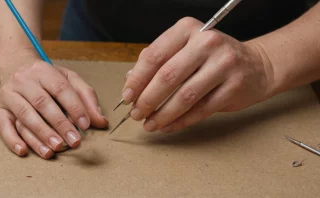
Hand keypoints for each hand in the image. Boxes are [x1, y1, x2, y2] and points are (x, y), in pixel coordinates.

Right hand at [0, 57, 107, 158]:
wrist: (17, 66)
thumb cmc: (48, 77)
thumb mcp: (70, 79)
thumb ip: (87, 98)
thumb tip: (101, 121)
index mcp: (44, 71)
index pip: (61, 89)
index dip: (74, 107)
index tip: (86, 124)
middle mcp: (24, 81)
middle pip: (42, 103)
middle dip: (59, 125)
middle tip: (74, 141)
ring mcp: (9, 95)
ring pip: (24, 116)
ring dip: (40, 135)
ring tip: (55, 149)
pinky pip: (3, 126)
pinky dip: (12, 140)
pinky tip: (24, 151)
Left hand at [122, 17, 273, 132]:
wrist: (256, 65)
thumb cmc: (213, 58)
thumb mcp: (185, 50)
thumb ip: (159, 62)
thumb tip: (130, 82)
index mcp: (188, 29)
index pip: (154, 55)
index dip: (137, 79)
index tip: (127, 97)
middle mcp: (206, 43)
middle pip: (167, 76)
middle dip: (147, 100)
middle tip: (136, 114)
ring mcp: (223, 64)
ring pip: (184, 96)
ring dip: (162, 114)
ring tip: (150, 124)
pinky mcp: (234, 86)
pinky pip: (201, 110)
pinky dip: (181, 121)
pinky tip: (169, 126)